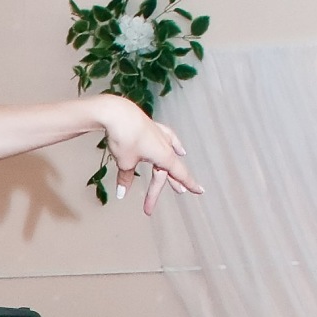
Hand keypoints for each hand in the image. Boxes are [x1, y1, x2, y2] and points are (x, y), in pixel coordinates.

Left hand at [98, 95, 202, 214]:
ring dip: (169, 171)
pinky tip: (178, 148)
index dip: (189, 184)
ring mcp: (159, 135)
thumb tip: (122, 193)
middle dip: (160, 188)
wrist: (117, 113)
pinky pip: (167, 139)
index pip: (180, 174)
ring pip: (167, 158)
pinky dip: (173, 145)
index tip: (200, 191)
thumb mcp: (125, 162)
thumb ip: (126, 178)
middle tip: (159, 202)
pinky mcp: (151, 128)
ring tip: (176, 182)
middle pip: (165, 171)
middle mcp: (166, 146)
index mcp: (165, 156)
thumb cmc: (125, 138)